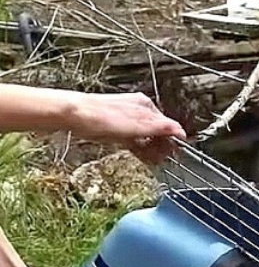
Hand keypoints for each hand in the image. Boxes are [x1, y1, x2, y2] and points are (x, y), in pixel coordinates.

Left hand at [70, 92, 186, 163]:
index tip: (174, 154)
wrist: (71, 114)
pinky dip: (139, 145)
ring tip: (152, 160)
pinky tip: (139, 153)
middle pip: (158, 129)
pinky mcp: (114, 125)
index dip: (173, 141)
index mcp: (145, 105)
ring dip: (151, 147)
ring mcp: (126, 116)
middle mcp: (137, 108)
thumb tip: (180, 131)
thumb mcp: (136, 126)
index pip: (169, 124)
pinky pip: (133, 137)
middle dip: (161, 145)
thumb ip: (159, 128)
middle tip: (162, 160)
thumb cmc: (99, 117)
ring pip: (145, 134)